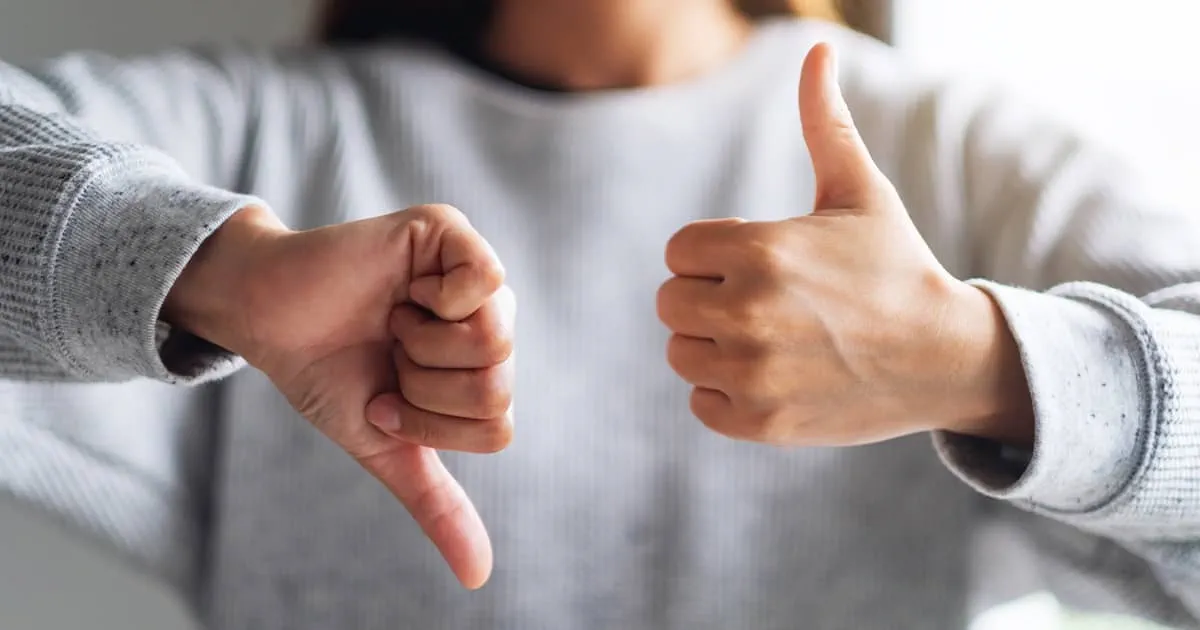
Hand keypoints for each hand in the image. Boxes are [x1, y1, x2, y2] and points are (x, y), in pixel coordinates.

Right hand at [164, 203, 513, 588]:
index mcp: (483, 368)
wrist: (266, 319)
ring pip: (494, 341)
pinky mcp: (450, 232)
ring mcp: (474, 274)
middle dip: (424, 388)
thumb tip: (477, 576)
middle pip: (499, 385)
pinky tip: (408, 292)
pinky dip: (439, 302)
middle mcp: (490, 320)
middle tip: (389, 357)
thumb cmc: (328, 373)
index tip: (387, 397)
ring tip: (392, 323)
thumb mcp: (387, 444)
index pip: (497, 425)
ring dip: (423, 347)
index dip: (431, 424)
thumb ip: (436, 502)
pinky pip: (486, 281)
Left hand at [656, 43, 1032, 447]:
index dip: (714, 255)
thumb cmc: (896, 267)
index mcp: (760, 251)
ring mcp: (753, 374)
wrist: (945, 358)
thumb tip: (817, 46)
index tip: (760, 262)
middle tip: (765, 302)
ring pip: (681, 351)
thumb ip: (824, 122)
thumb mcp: (860, 190)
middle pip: (671, 302)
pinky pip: (701, 402)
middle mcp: (748, 313)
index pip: (678, 251)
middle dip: (708, 297)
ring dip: (713, 345)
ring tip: (770, 338)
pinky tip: (774, 376)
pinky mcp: (760, 422)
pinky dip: (726, 393)